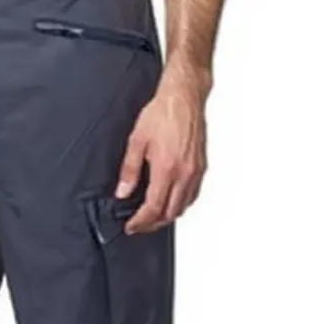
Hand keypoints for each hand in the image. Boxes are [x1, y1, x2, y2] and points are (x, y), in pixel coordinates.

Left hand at [115, 61, 209, 234]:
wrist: (184, 97)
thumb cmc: (162, 113)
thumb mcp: (137, 140)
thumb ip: (129, 170)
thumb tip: (123, 191)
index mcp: (166, 168)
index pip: (154, 208)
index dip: (141, 222)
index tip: (131, 226)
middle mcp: (184, 173)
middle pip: (170, 213)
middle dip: (153, 224)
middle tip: (139, 224)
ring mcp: (195, 171)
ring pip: (183, 207)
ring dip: (167, 215)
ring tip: (152, 215)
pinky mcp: (201, 167)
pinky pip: (192, 195)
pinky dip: (181, 204)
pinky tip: (171, 200)